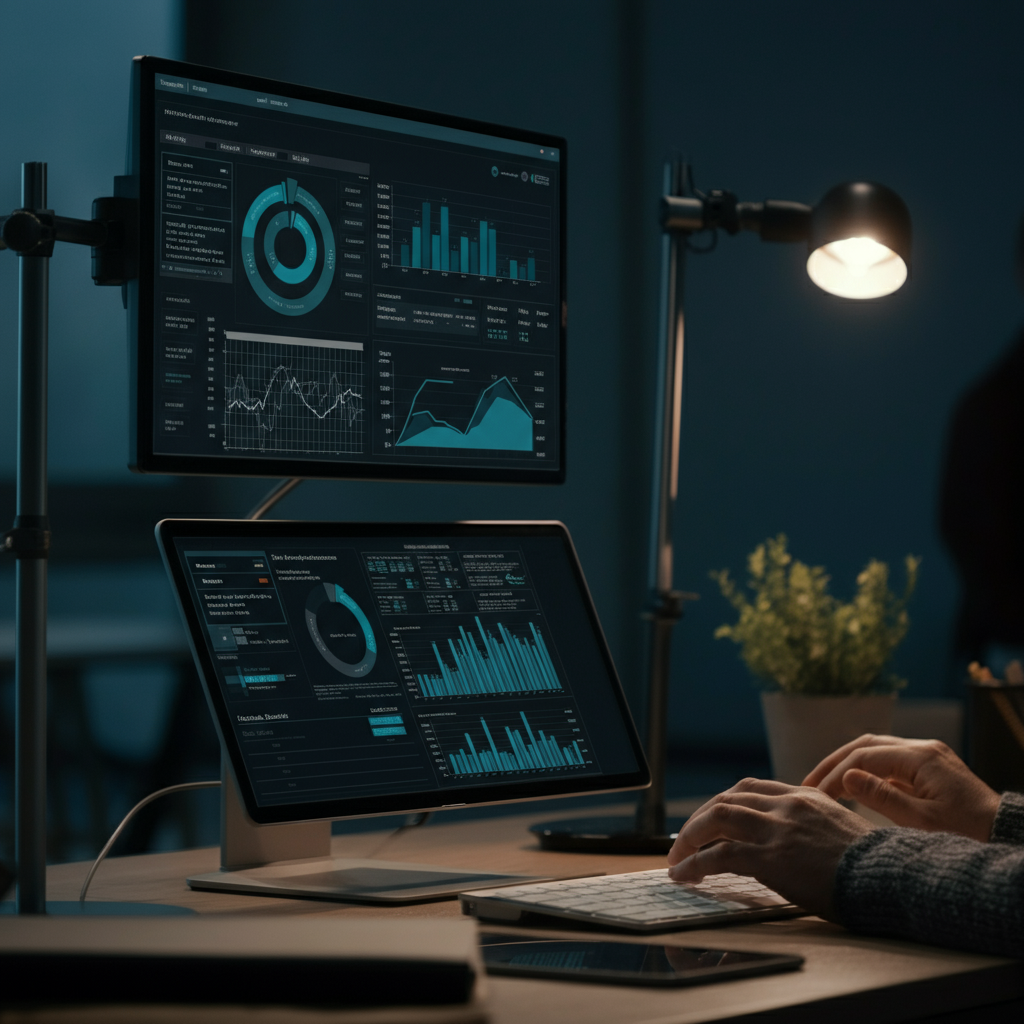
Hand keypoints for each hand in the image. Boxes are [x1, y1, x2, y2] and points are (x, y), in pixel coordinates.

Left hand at [666, 779, 873, 917]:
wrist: (892, 878)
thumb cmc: (874, 865)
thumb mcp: (840, 829)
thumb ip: (811, 825)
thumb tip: (790, 840)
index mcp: (804, 796)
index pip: (749, 788)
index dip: (723, 803)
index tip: (709, 818)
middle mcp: (787, 805)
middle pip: (726, 800)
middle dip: (698, 819)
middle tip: (684, 840)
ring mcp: (777, 829)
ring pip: (716, 819)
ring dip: (689, 839)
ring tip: (676, 859)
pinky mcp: (771, 857)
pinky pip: (720, 855)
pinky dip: (695, 864)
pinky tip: (684, 875)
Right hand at [803, 734, 999, 841]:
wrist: (1008, 838)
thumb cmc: (969, 835)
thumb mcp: (922, 823)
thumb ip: (882, 797)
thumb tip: (846, 776)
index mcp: (920, 757)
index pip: (863, 757)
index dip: (834, 775)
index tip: (814, 797)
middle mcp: (923, 749)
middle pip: (865, 745)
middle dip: (834, 763)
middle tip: (808, 784)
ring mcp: (928, 758)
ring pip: (876, 751)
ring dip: (848, 765)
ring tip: (824, 785)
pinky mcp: (931, 770)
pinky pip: (890, 764)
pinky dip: (867, 773)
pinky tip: (853, 790)